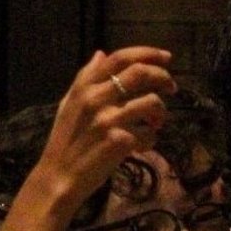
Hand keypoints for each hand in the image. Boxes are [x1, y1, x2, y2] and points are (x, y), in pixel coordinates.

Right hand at [0, 47, 174, 230]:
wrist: (58, 177)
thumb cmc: (66, 140)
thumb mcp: (69, 104)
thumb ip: (85, 78)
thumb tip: (101, 53)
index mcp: (83, 88)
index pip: (119, 58)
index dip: (148, 53)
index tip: (166, 57)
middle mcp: (95, 99)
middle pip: (141, 73)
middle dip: (163, 77)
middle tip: (172, 87)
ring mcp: (107, 119)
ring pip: (152, 102)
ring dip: (161, 113)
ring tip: (156, 124)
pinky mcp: (119, 140)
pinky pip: (150, 132)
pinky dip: (151, 139)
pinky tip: (140, 147)